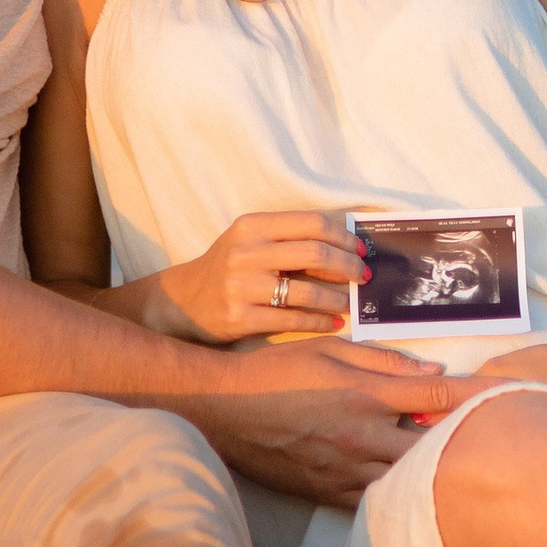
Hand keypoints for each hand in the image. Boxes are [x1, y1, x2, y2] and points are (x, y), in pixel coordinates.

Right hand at [147, 208, 367, 344]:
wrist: (183, 303)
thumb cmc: (227, 268)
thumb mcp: (249, 240)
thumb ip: (288, 237)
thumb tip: (344, 244)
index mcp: (252, 226)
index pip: (311, 223)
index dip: (343, 236)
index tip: (361, 250)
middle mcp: (246, 252)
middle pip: (315, 253)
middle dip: (348, 266)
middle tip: (363, 277)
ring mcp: (242, 286)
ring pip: (307, 291)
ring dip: (337, 298)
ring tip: (350, 303)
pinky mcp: (241, 318)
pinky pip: (292, 319)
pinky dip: (319, 322)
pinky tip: (333, 323)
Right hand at [183, 337, 472, 507]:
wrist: (221, 411)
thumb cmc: (275, 372)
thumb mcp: (330, 351)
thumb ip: (383, 361)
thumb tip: (432, 370)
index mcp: (365, 395)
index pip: (437, 394)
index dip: (478, 394)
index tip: (511, 393)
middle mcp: (362, 436)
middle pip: (433, 445)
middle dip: (465, 440)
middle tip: (495, 435)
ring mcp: (346, 469)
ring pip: (409, 478)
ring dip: (436, 469)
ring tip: (463, 464)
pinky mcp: (328, 492)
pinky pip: (377, 497)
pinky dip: (400, 491)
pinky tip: (414, 485)